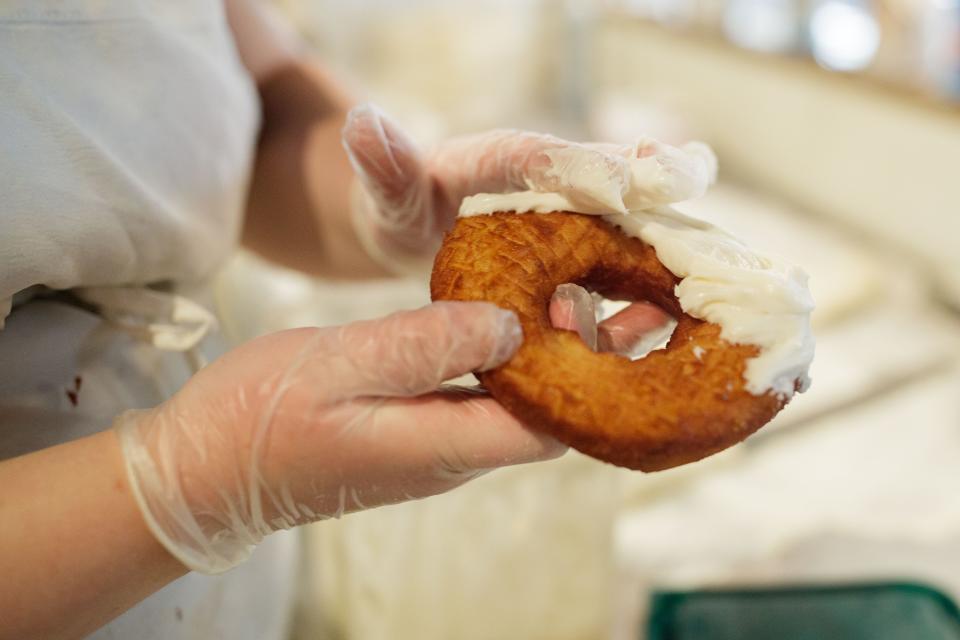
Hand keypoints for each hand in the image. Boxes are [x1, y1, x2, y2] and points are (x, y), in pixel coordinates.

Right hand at [116, 290, 669, 574]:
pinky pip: (480, 394)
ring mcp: (432, 443)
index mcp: (442, 445)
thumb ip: (427, 343)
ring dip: (552, 350)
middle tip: (622, 288)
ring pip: (516, 400)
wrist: (203, 474)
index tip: (622, 313)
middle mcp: (451, 452)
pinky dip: (507, 354)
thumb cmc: (259, 420)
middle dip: (592, 357)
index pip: (553, 426)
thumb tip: (508, 323)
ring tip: (583, 287)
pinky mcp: (413, 428)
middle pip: (547, 412)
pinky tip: (510, 311)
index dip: (599, 375)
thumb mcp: (340, 365)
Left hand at [341, 104, 712, 273]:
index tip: (624, 174)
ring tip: (710, 249)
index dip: (582, 164)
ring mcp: (564, 215)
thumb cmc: (395, 207)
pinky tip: (672, 313)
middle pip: (600, 176)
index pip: (539, 156)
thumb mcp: (383, 194)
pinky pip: (614, 264)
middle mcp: (542, 181)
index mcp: (496, 161)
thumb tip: (363, 123)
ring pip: (621, 220)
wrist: (411, 227)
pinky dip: (644, 283)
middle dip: (648, 175)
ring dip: (661, 235)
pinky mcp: (575, 248)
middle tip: (695, 174)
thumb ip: (382, 165)